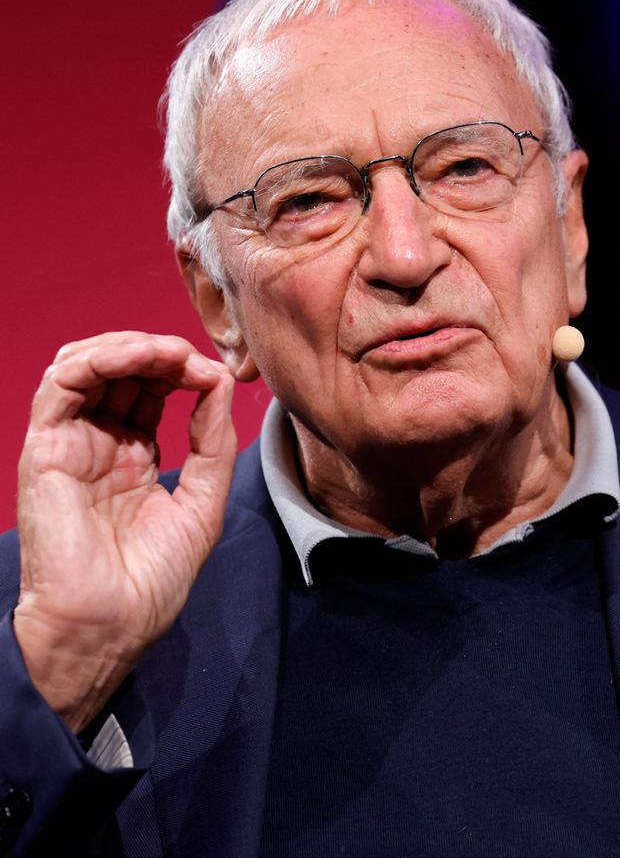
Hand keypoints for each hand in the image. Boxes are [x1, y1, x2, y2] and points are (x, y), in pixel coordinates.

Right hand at [14, 332, 236, 732]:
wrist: (110, 626)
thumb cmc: (151, 580)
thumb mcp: (202, 503)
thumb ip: (213, 442)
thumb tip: (219, 383)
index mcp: (132, 455)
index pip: (151, 389)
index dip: (182, 370)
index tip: (217, 374)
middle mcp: (99, 443)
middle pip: (121, 370)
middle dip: (160, 352)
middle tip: (193, 357)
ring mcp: (70, 443)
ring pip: (87, 365)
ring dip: (130, 346)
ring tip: (168, 352)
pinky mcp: (46, 447)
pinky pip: (61, 384)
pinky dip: (99, 358)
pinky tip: (138, 357)